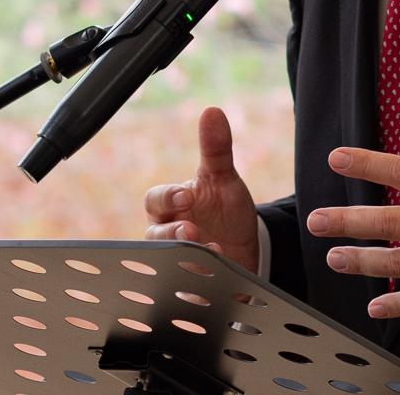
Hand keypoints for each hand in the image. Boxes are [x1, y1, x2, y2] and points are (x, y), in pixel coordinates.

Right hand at [144, 106, 259, 271]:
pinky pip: (184, 289)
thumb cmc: (225, 210)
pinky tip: (213, 279)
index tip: (187, 195)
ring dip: (185, 258)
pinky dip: (197, 285)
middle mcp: (168, 235)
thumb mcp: (224, 179)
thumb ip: (216, 148)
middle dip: (170, 233)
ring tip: (211, 251)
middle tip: (192, 230)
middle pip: (153, 235)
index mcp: (171, 207)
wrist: (246, 248)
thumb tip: (212, 110)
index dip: (168, 197)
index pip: (155, 199)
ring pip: (165, 263)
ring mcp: (177, 261)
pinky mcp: (190, 286)